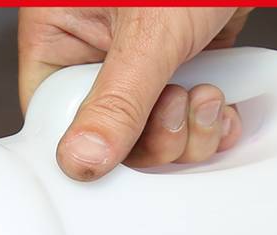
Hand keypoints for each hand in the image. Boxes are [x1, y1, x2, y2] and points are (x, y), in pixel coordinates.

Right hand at [19, 7, 252, 180]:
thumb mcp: (149, 32)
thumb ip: (118, 101)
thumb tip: (81, 161)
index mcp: (61, 30)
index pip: (53, 113)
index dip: (86, 144)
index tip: (115, 157)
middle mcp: (98, 49)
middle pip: (108, 136)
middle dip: (153, 138)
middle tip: (176, 107)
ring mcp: (144, 62)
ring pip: (153, 136)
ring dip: (189, 134)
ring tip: (207, 93)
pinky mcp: (185, 65)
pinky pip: (188, 122)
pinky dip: (210, 126)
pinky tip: (223, 106)